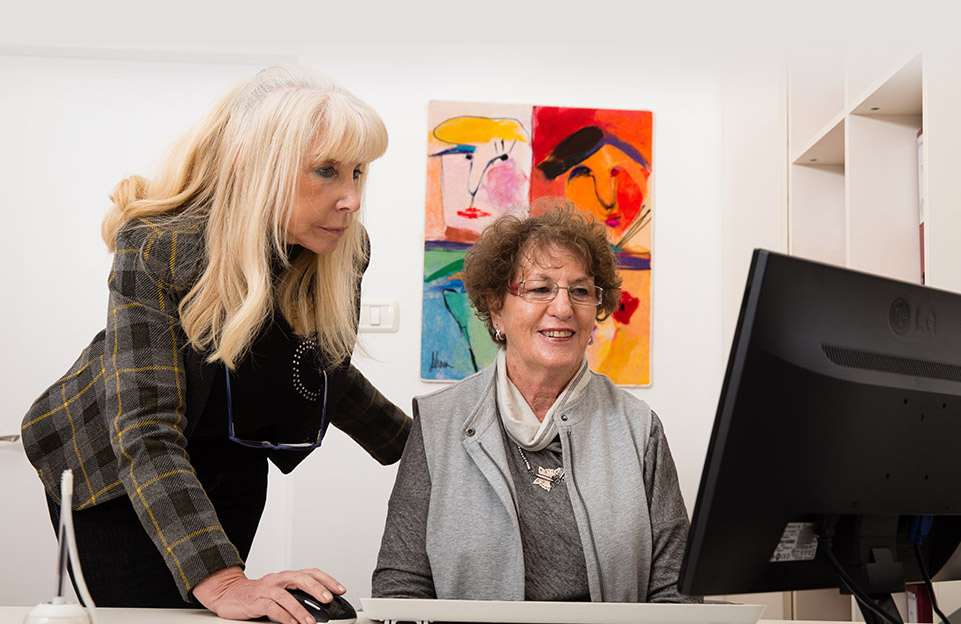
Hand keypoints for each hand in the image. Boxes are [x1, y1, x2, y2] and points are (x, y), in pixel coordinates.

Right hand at [193, 565, 345, 623]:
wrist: (229, 594)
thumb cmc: (258, 594)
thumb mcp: (281, 592)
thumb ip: (297, 596)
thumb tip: (320, 605)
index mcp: (287, 576)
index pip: (311, 572)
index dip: (327, 580)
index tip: (341, 590)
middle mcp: (278, 579)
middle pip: (300, 578)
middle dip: (316, 588)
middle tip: (328, 600)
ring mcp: (267, 589)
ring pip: (286, 596)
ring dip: (300, 609)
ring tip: (310, 621)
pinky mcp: (256, 601)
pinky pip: (271, 608)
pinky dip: (283, 616)